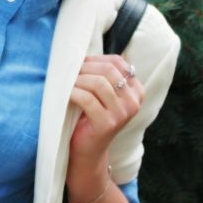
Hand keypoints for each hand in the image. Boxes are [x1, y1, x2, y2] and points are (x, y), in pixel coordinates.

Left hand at [68, 55, 143, 175]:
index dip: (95, 59)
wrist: (86, 151)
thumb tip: (80, 50)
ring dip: (78, 80)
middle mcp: (134, 102)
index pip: (118, 62)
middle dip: (85, 68)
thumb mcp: (101, 93)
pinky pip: (88, 99)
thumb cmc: (90, 117)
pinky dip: (73, 93)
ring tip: (66, 83)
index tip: (79, 64)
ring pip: (98, 83)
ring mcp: (123, 114)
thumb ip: (101, 74)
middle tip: (69, 73)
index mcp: (136, 90)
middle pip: (108, 70)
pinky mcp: (108, 124)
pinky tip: (66, 95)